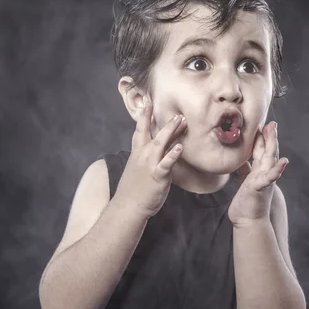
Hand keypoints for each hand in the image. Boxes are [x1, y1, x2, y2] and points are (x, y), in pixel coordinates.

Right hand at [116, 98, 187, 218]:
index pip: (140, 130)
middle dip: (159, 118)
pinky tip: (180, 146)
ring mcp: (150, 164)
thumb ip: (148, 157)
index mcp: (137, 153)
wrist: (128, 206)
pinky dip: (173, 154)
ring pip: (161, 143)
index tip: (148, 102)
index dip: (144, 116)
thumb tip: (159, 150)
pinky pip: (167, 163)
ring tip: (180, 120)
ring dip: (170, 130)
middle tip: (169, 107)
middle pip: (150, 132)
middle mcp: (142, 155)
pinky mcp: (158, 175)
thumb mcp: (138, 169)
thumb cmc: (134, 189)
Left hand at [228, 121, 288, 225]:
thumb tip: (241, 162)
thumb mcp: (244, 183)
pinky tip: (283, 162)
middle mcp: (264, 175)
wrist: (249, 222)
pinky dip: (277, 170)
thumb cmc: (246, 205)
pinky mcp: (260, 189)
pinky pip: (269, 178)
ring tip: (273, 131)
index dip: (262, 138)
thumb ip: (245, 172)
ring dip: (272, 145)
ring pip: (270, 160)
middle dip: (270, 136)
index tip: (261, 125)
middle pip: (269, 152)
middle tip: (272, 122)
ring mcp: (264, 181)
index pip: (261, 151)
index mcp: (259, 173)